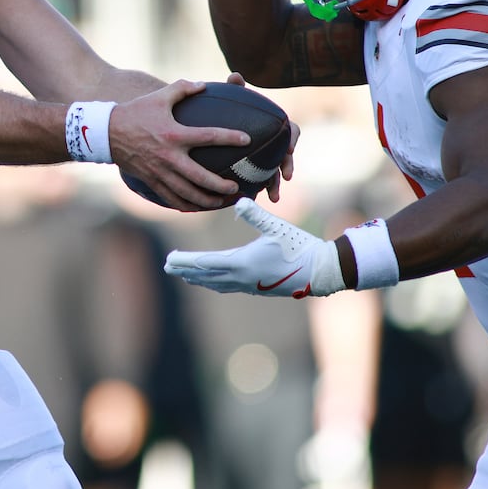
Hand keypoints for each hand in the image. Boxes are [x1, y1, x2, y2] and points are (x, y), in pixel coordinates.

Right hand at [110, 80, 246, 211]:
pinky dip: (187, 205)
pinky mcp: (152, 181)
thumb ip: (183, 88)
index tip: (246, 140)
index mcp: (174, 134)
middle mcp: (169, 157)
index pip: (208, 136)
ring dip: (208, 200)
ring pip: (188, 194)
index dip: (229, 137)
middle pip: (201, 177)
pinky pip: (172, 199)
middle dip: (221, 186)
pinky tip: (199, 207)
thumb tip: (204, 85)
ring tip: (223, 201)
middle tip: (236, 187)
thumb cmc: (136, 112)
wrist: (106, 133)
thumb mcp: (159, 97)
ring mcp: (160, 172)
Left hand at [164, 197, 344, 297]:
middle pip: (206, 275)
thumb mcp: (276, 226)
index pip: (205, 263)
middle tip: (167, 266)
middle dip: (186, 269)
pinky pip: (228, 286)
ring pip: (216, 283)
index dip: (186, 261)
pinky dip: (214, 282)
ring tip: (184, 274)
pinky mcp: (258, 287)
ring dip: (198, 277)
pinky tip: (213, 280)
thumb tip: (237, 201)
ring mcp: (250, 284)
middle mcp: (242, 277)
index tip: (169, 259)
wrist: (320, 271)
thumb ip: (255, 214)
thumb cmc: (299, 246)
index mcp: (242, 263)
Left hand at [222, 72, 297, 201]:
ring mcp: (265, 157)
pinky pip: (261, 181)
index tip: (289, 147)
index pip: (290, 129)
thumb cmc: (228, 109)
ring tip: (274, 197)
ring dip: (276, 184)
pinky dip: (259, 190)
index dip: (292, 138)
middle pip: (286, 154)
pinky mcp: (255, 169)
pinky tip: (252, 200)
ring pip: (275, 172)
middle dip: (288, 165)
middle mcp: (273, 141)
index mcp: (273, 124)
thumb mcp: (232, 98)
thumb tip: (234, 75)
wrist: (218, 127)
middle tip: (287, 175)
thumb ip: (235, 88)